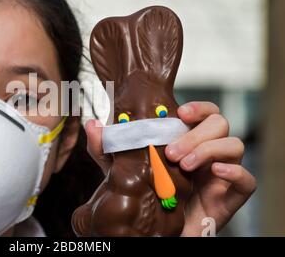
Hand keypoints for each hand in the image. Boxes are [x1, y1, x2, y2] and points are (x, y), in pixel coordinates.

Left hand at [84, 101, 255, 236]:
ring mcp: (221, 173)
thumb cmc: (146, 196)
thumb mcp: (124, 171)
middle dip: (196, 134)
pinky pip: (248, 180)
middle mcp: (208, 152)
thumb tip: (93, 125)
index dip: (198, 107)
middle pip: (219, 125)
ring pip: (234, 145)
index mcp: (188, 141)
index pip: (204, 114)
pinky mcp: (230, 196)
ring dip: (209, 150)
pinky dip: (235, 172)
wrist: (159, 232)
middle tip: (171, 152)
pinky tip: (216, 172)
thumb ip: (109, 149)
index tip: (179, 112)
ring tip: (184, 165)